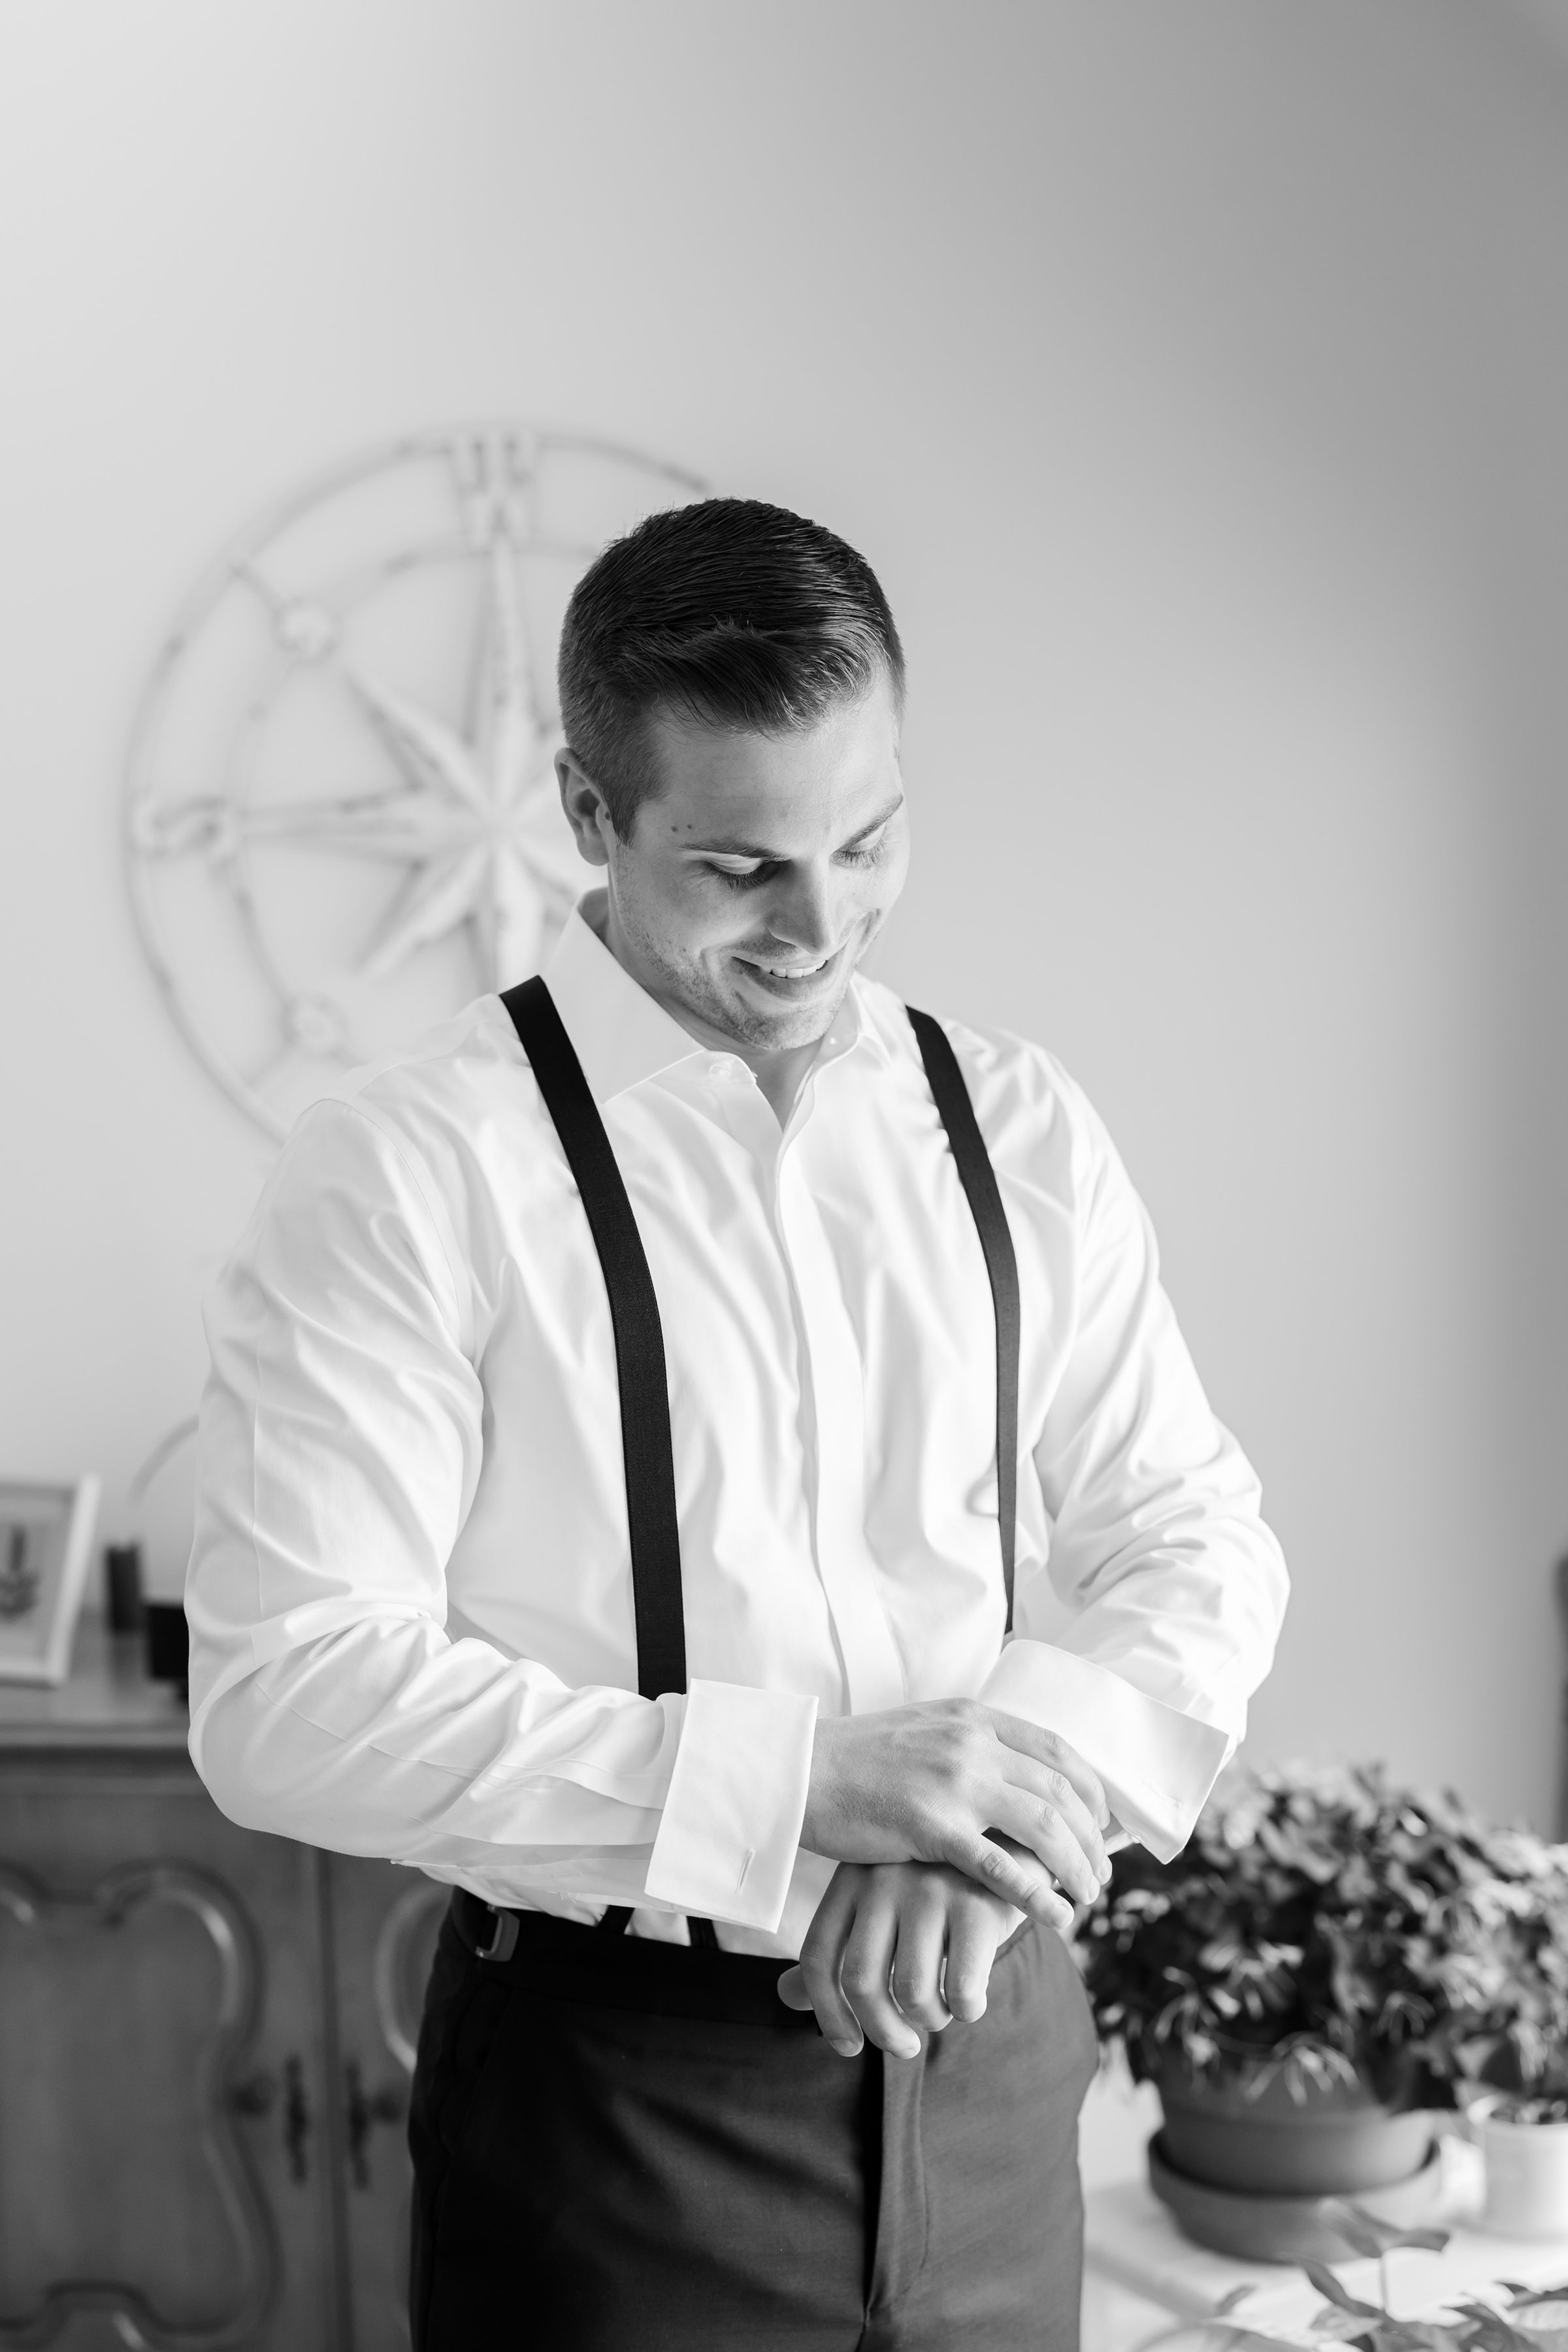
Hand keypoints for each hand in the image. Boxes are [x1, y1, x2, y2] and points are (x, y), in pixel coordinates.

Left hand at [777, 1860, 1021, 2057]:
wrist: (1009, 1847)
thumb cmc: (936, 1891)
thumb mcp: (882, 1907)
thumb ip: (840, 1949)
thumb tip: (786, 1996)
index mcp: (852, 1880)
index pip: (819, 1957)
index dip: (828, 2013)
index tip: (849, 2047)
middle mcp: (884, 1879)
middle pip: (861, 1980)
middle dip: (883, 2030)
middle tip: (904, 2045)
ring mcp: (930, 1889)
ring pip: (911, 1991)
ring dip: (929, 2019)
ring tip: (942, 2011)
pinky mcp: (977, 1905)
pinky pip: (961, 1990)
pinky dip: (966, 2010)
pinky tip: (972, 2001)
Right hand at [801, 1699, 1109, 1924]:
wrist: (801, 1770)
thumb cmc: (858, 1758)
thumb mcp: (925, 1731)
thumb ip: (970, 1744)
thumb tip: (1012, 1772)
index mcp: (974, 1718)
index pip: (1058, 1749)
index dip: (1092, 1791)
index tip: (1102, 1824)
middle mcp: (973, 1743)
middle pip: (1062, 1791)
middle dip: (1093, 1838)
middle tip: (1101, 1872)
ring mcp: (953, 1783)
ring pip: (1044, 1826)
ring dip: (1077, 1866)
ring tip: (1087, 1896)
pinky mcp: (930, 1826)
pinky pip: (1000, 1866)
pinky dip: (1038, 1894)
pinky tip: (1056, 1916)